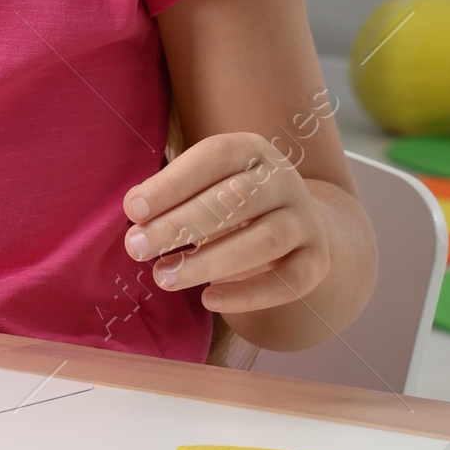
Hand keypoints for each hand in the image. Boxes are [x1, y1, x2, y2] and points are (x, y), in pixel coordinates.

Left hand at [121, 132, 330, 315]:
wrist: (298, 225)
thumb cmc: (230, 202)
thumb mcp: (207, 184)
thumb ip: (173, 193)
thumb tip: (134, 211)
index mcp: (252, 149)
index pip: (213, 157)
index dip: (172, 183)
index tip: (133, 210)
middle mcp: (284, 180)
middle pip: (236, 200)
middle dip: (181, 225)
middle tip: (137, 248)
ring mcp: (306, 220)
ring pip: (265, 240)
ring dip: (209, 261)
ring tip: (163, 277)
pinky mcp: (316, 260)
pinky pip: (288, 281)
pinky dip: (248, 294)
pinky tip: (208, 299)